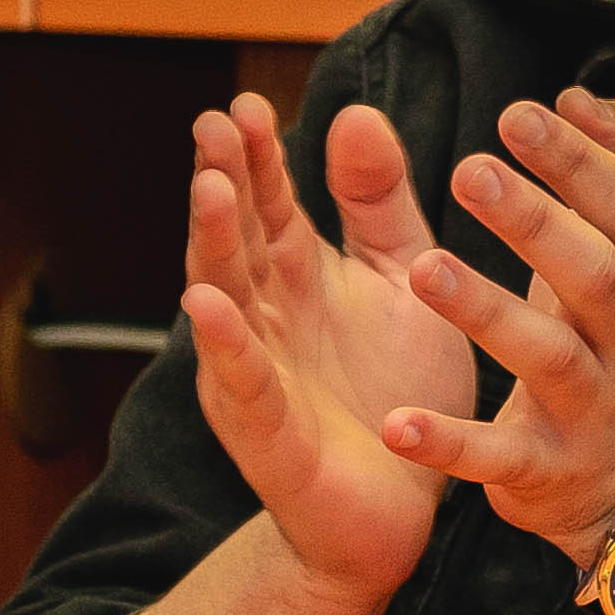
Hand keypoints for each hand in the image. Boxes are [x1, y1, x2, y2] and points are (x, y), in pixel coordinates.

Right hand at [175, 93, 471, 603]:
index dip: (257, 157)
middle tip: (215, 125)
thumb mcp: (402, 278)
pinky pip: (246, 388)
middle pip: (237, 240)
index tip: (248, 103)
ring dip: (212, 247)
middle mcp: (264, 320)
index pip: (268, 204)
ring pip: (226, 303)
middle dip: (224, 183)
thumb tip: (352, 113)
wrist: (407, 510)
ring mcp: (258, 378)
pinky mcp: (272, 439)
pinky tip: (207, 306)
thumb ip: (379, 203)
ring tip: (207, 190)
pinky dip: (227, 347)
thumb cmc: (396, 388)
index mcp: (295, 278)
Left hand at [378, 87, 614, 562]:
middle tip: (471, 170)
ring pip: (549, 356)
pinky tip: (397, 423)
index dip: (589, 156)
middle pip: (596, 271)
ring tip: (424, 268)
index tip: (536, 106)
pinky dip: (450, 443)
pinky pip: (498, 458)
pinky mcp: (548, 470)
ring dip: (489, 312)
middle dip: (539, 220)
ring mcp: (592, 406)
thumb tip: (583, 95)